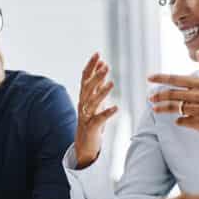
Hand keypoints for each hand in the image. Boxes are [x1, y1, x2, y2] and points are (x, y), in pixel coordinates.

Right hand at [73, 53, 118, 168]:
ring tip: (112, 83)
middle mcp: (83, 104)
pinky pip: (99, 119)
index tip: (98, 54)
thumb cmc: (91, 120)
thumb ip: (98, 84)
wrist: (84, 144)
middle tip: (106, 66)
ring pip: (93, 102)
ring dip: (102, 92)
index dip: (91, 65)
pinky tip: (116, 108)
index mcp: (84, 96)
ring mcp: (86, 116)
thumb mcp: (95, 100)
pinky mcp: (91, 127)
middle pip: (88, 87)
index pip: (85, 77)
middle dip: (96, 76)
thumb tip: (103, 66)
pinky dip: (107, 113)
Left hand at [148, 50, 198, 159]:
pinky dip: (179, 120)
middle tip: (150, 98)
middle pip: (172, 94)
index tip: (150, 78)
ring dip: (162, 108)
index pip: (177, 79)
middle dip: (158, 95)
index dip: (161, 78)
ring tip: (155, 109)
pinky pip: (182, 121)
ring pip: (174, 108)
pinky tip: (178, 120)